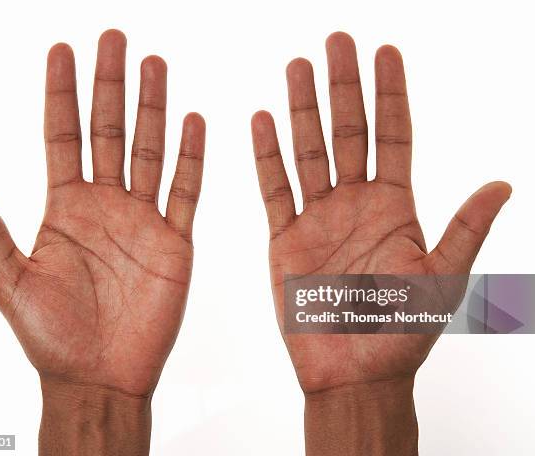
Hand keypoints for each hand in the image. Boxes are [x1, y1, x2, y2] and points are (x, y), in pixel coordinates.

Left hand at [0, 29, 204, 454]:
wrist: (100, 377)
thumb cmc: (53, 338)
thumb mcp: (11, 284)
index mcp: (63, 209)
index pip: (62, 136)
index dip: (61, 93)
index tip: (62, 51)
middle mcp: (104, 206)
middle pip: (107, 131)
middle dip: (110, 84)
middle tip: (114, 39)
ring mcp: (142, 220)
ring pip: (148, 152)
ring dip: (152, 108)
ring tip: (155, 65)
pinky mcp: (174, 242)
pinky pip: (185, 192)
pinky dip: (191, 158)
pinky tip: (192, 123)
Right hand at [251, 32, 509, 454]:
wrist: (353, 373)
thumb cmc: (400, 334)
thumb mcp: (441, 280)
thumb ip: (464, 230)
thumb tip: (502, 184)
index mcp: (396, 207)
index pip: (393, 135)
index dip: (389, 93)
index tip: (384, 51)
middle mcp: (356, 204)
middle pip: (349, 131)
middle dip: (342, 86)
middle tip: (336, 42)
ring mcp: (318, 218)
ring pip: (309, 151)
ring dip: (302, 110)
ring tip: (297, 67)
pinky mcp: (286, 238)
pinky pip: (275, 189)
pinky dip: (267, 156)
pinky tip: (263, 121)